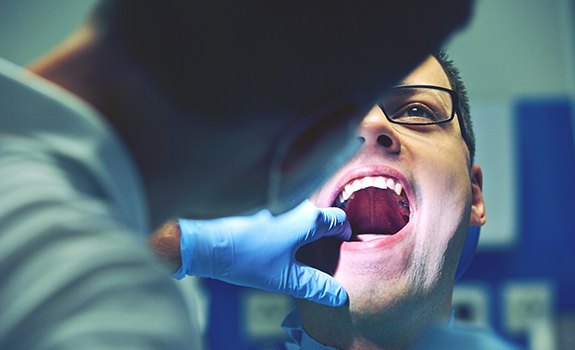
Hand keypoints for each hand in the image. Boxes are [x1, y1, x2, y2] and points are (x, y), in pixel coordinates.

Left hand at [175, 200, 350, 305]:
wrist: (208, 242)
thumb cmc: (247, 258)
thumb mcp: (285, 278)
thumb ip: (315, 286)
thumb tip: (339, 296)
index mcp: (309, 218)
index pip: (339, 220)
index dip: (343, 236)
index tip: (339, 251)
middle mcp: (297, 203)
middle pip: (321, 216)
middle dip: (323, 236)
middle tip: (317, 257)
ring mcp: (278, 201)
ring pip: (301, 213)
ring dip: (303, 230)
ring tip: (294, 254)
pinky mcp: (261, 204)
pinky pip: (284, 212)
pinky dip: (286, 226)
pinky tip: (274, 244)